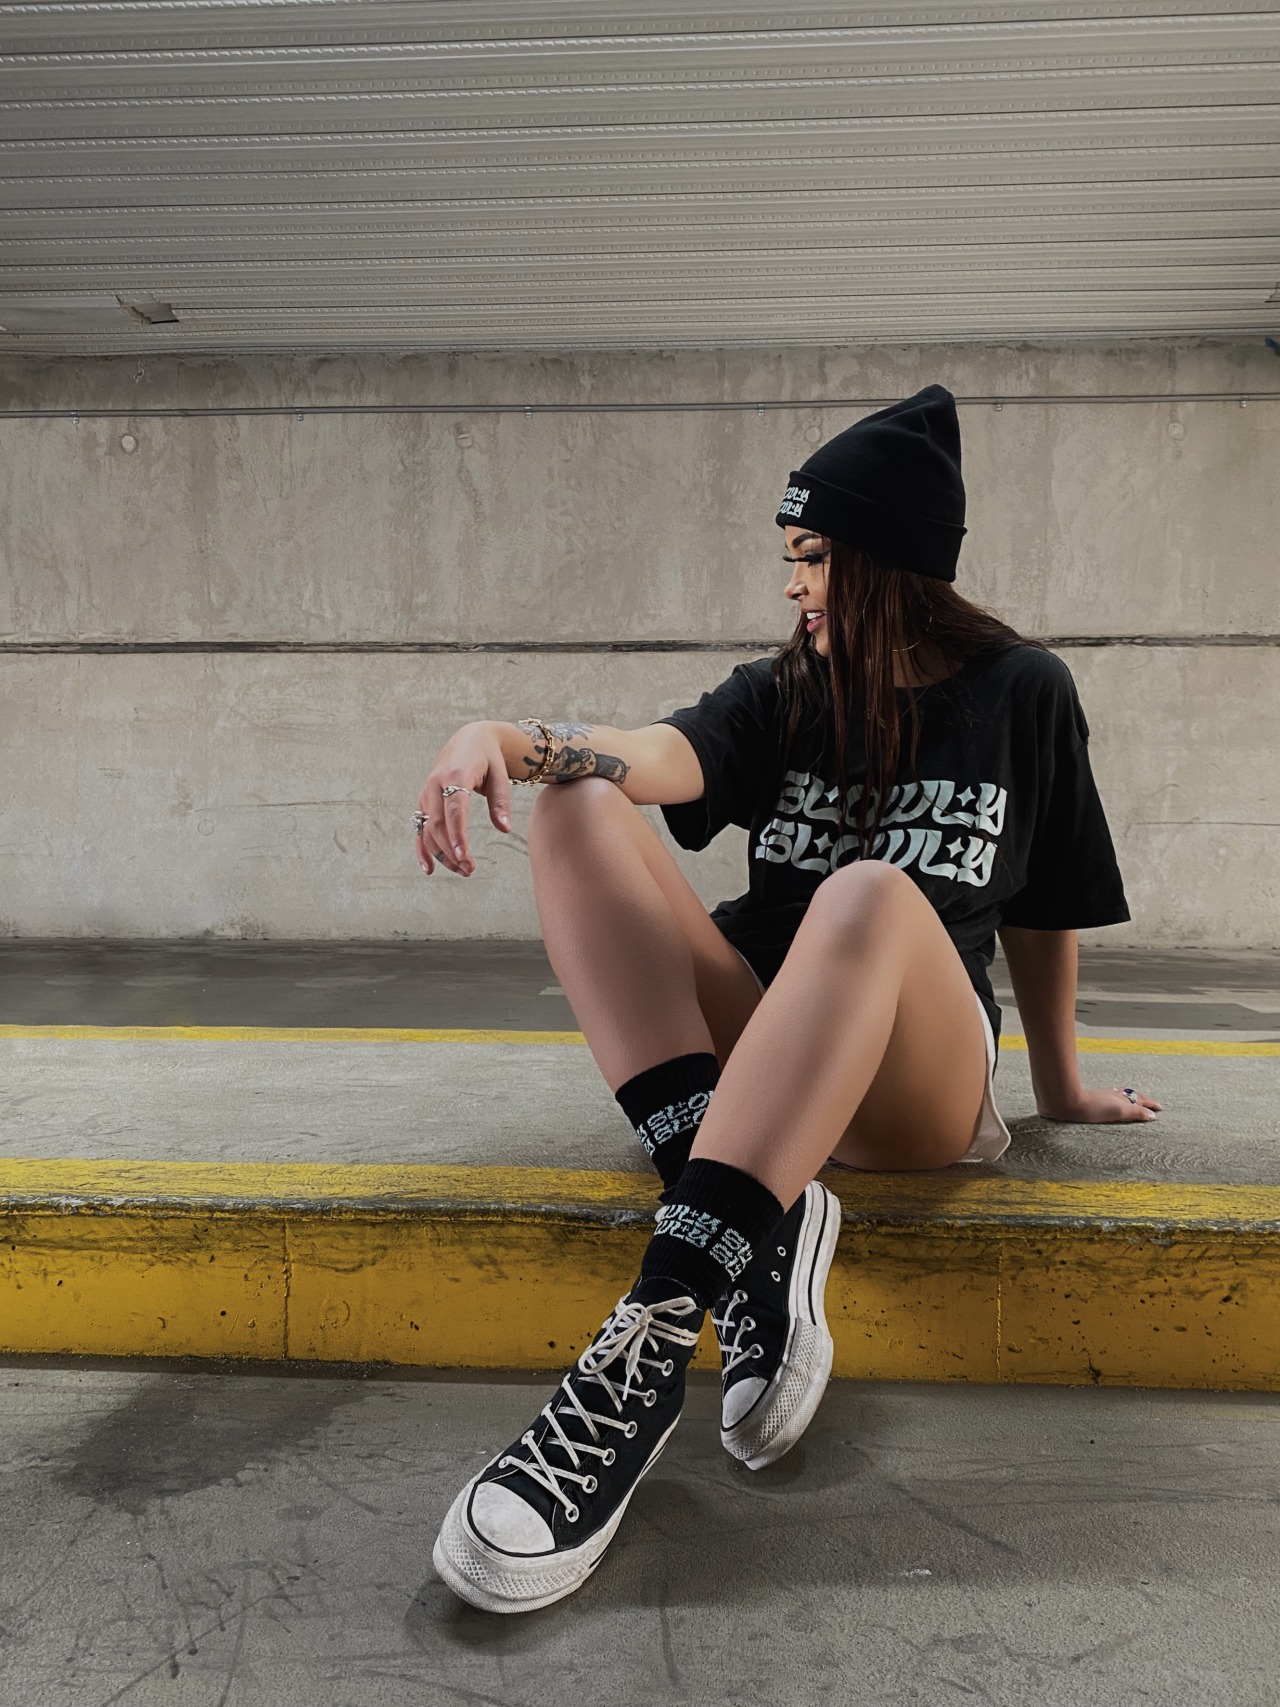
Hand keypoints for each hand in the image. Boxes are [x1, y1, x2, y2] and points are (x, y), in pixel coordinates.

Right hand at [415, 722, 512, 876]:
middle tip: (470, 870)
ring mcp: (427, 792)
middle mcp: (436, 783)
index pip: (454, 809)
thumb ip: (501, 802)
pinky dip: (423, 848)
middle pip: (438, 824)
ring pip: (428, 830)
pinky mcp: (424, 800)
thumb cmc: (489, 758)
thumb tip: (504, 828)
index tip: (464, 856)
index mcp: (456, 774)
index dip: (457, 834)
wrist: (470, 739)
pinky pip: (420, 827)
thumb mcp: (500, 775)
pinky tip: (430, 869)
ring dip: (442, 853)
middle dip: (452, 851)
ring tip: (463, 870)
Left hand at [1039, 1086, 1163, 1123]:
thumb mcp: (1118, 1110)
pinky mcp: (1090, 1102)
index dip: (1150, 1104)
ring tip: (1134, 1104)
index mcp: (1121, 1098)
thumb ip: (1136, 1112)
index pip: (1140, 1100)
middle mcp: (1112, 1096)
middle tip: (1151, 1105)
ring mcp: (1101, 1098)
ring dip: (1129, 1101)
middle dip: (1142, 1101)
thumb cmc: (1092, 1108)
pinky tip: (1110, 1105)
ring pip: (1120, 1098)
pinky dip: (1116, 1102)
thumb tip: (1153, 1115)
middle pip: (1131, 1097)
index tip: (1160, 1107)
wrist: (1066, 1103)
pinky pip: (1109, 1101)